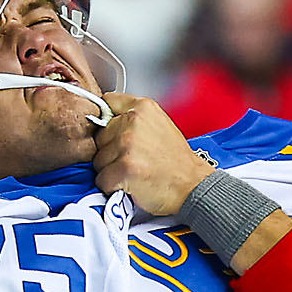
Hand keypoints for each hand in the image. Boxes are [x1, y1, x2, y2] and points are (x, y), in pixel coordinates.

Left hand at [92, 92, 214, 214]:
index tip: (114, 133)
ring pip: (98, 160)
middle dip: (110, 150)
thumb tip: (106, 122)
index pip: (107, 103)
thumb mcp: (161, 126)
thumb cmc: (178, 163)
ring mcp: (127, 145)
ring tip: (134, 172)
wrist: (194, 187)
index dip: (108, 121)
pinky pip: (102, 179)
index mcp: (143, 108)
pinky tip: (130, 184)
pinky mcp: (123, 168)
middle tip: (134, 159)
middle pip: (99, 136)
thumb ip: (134, 119)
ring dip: (111, 170)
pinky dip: (112, 187)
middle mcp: (133, 122)